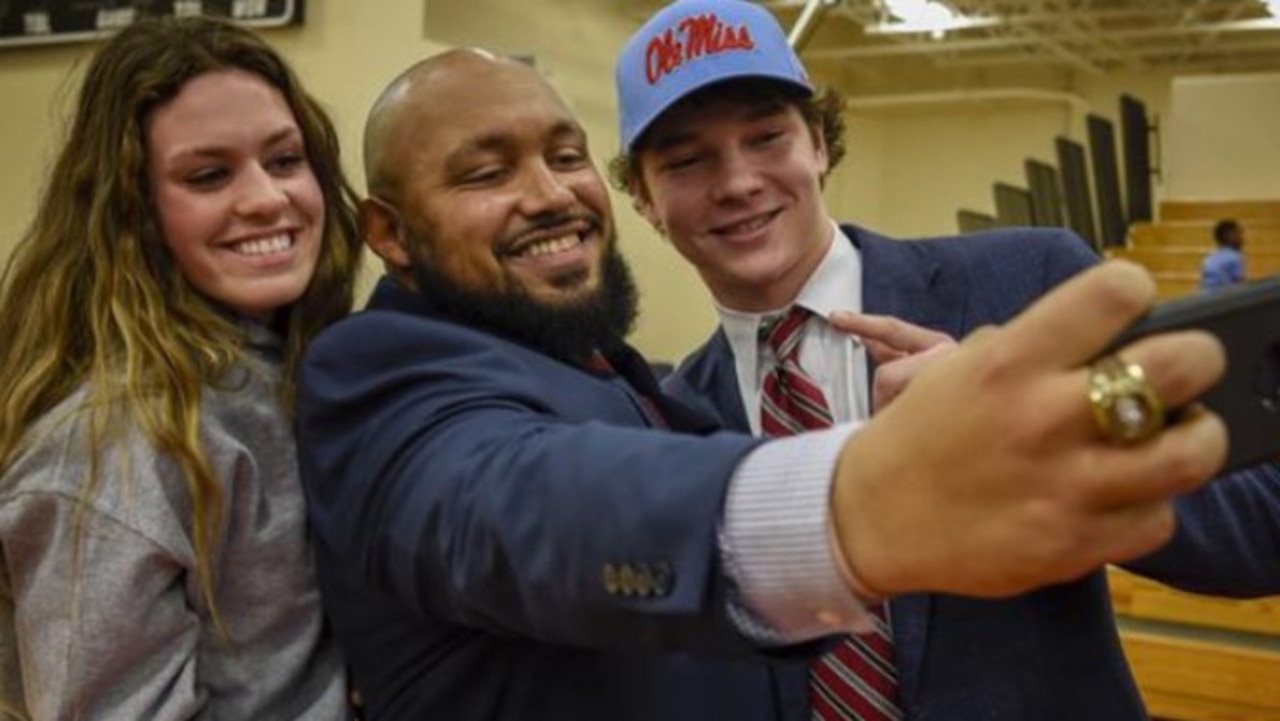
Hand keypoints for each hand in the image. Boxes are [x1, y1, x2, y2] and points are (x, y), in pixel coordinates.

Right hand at [829, 260, 1226, 598]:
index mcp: (1010, 361)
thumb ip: (1030, 346)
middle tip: (1182, 371)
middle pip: (1180, 366)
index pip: (1115, 293)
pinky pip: (1158, 519)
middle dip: (1196, 360)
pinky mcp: (1072, 545)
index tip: (1132, 307)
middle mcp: (1042, 418)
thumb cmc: (920, 434)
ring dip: (1194, 438)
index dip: (1135, 291)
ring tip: (1175, 436)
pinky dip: (1150, 504)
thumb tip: (1100, 338)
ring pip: (1189, 454)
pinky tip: (1124, 494)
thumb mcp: (955, 368)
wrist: (869, 517)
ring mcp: (1063, 486)